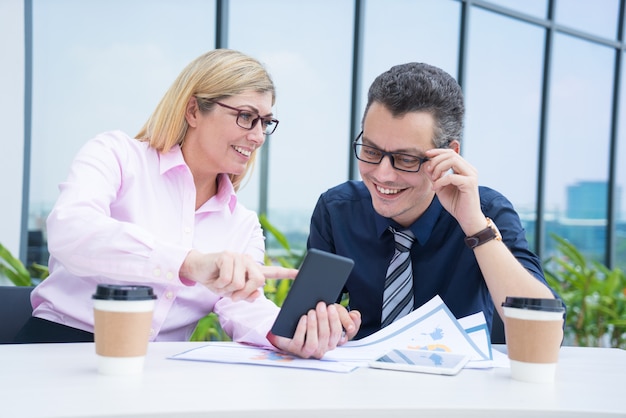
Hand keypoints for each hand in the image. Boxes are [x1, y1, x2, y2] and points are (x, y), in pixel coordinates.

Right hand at [180, 250, 296, 301]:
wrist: (197, 270)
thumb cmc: (216, 280)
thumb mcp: (232, 293)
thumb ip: (246, 295)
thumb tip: (257, 295)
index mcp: (252, 270)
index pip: (272, 272)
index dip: (286, 274)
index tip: (300, 274)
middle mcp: (248, 261)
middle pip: (258, 281)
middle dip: (244, 292)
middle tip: (231, 294)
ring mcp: (238, 257)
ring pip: (240, 283)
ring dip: (227, 289)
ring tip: (220, 283)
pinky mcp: (227, 256)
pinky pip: (228, 279)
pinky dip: (219, 285)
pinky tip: (215, 279)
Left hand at [267, 302, 361, 358]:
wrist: (289, 327)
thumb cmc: (312, 321)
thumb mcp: (328, 314)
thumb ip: (343, 314)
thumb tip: (355, 315)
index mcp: (332, 341)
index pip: (338, 332)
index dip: (336, 320)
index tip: (332, 307)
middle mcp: (323, 348)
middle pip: (327, 335)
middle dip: (324, 318)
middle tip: (321, 305)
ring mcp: (309, 351)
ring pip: (315, 341)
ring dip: (314, 325)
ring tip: (311, 311)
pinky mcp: (296, 350)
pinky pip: (300, 342)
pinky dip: (303, 329)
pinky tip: (303, 318)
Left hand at [424, 147, 485, 234]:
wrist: (466, 218)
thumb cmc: (455, 203)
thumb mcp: (440, 187)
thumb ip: (434, 176)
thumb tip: (426, 164)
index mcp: (464, 168)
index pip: (451, 153)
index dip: (438, 151)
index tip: (426, 154)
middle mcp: (470, 169)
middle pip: (451, 154)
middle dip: (436, 160)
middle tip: (429, 171)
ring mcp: (471, 176)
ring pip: (452, 161)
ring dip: (438, 168)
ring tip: (433, 179)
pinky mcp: (470, 184)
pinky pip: (451, 177)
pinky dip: (440, 181)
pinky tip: (435, 188)